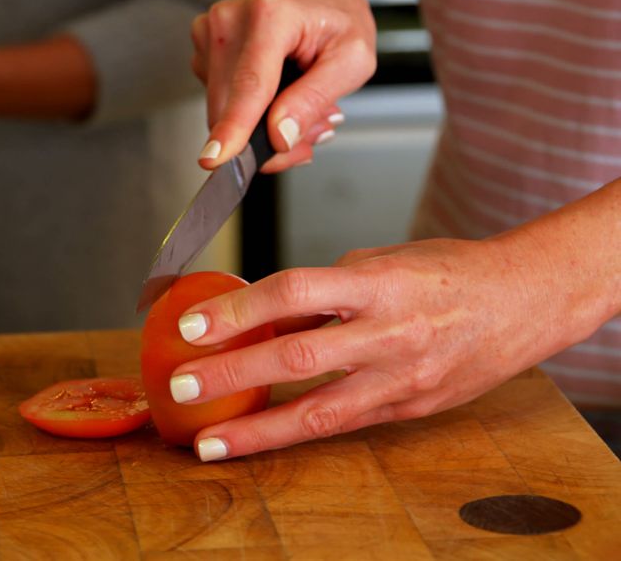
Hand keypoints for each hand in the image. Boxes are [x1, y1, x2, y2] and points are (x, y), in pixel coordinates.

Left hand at [170, 236, 600, 460]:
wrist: (522, 301)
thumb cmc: (445, 272)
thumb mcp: (380, 261)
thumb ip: (323, 290)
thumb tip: (260, 312)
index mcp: (379, 282)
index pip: (295, 291)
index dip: (238, 309)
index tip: (192, 325)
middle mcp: (390, 333)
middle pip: (297, 356)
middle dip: (232, 375)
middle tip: (181, 387)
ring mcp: (402, 378)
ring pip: (319, 411)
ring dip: (257, 432)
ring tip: (209, 443)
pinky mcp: (409, 409)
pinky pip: (344, 424)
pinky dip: (297, 433)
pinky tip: (260, 439)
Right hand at [192, 0, 375, 172]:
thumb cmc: (336, 18)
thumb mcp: (351, 60)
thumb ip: (315, 99)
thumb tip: (279, 134)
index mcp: (271, 16)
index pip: (250, 84)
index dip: (234, 127)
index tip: (217, 158)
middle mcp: (232, 20)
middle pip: (230, 106)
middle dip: (263, 138)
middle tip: (305, 136)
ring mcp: (212, 31)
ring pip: (221, 108)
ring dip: (257, 125)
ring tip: (295, 105)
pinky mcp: (204, 45)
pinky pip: (218, 98)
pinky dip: (244, 110)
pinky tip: (272, 96)